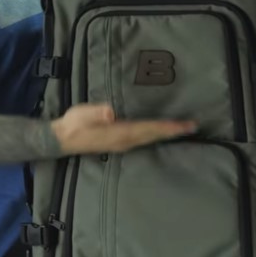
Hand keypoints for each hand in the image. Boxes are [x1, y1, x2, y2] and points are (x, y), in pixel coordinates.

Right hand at [53, 103, 196, 155]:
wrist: (62, 139)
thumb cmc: (73, 124)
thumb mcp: (82, 114)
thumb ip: (96, 112)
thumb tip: (110, 112)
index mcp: (120, 133)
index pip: (149, 129)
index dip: (167, 127)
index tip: (184, 125)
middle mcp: (125, 141)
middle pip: (154, 136)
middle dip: (173, 131)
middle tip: (192, 126)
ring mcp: (123, 144)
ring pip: (150, 139)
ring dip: (166, 134)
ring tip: (181, 129)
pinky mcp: (120, 143)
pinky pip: (144, 139)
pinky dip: (155, 135)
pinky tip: (159, 133)